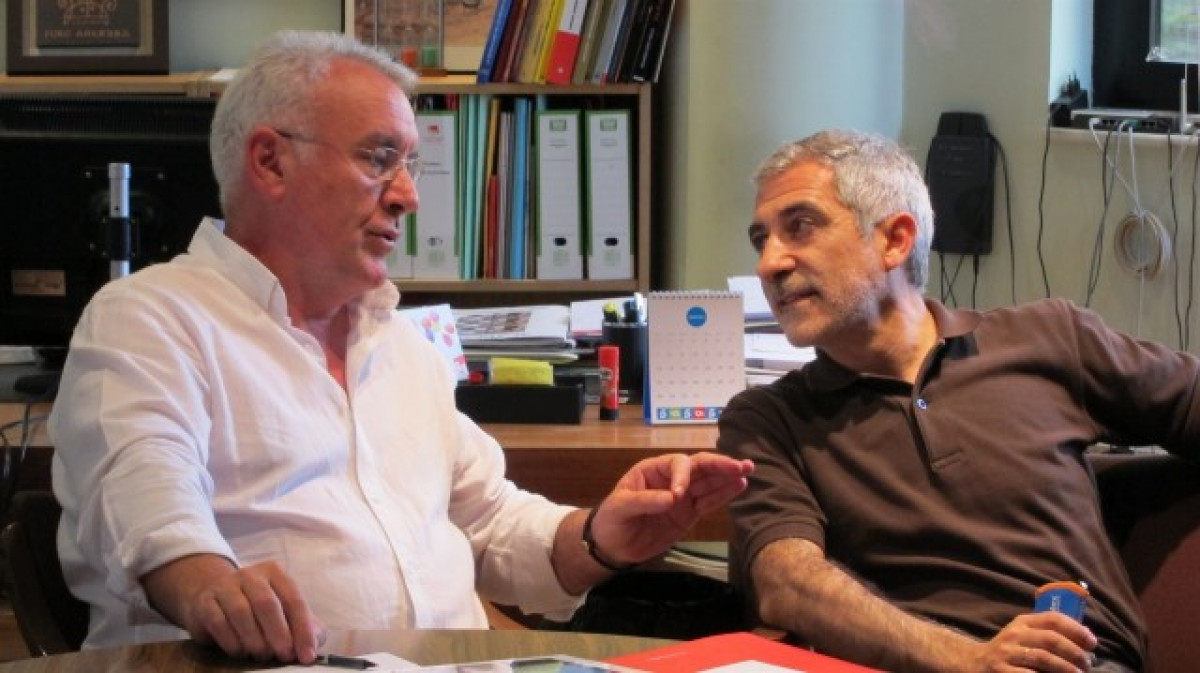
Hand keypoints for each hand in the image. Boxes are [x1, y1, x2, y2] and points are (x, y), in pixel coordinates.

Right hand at [144, 556, 324, 662]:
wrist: (210, 593)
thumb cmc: (254, 605)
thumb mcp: (281, 609)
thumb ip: (302, 623)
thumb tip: (314, 643)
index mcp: (275, 574)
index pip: (294, 600)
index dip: (303, 630)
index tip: (307, 655)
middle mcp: (250, 575)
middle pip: (267, 604)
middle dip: (279, 634)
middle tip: (284, 656)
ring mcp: (225, 586)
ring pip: (241, 612)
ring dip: (254, 639)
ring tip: (262, 655)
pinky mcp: (205, 601)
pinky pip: (219, 622)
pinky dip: (232, 641)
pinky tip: (240, 652)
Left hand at [590, 452, 753, 565]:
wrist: (613, 546)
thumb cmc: (612, 520)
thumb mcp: (620, 508)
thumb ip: (645, 501)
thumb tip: (672, 499)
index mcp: (653, 470)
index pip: (677, 464)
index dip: (682, 476)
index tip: (678, 496)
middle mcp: (671, 479)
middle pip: (700, 468)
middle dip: (720, 465)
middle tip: (741, 466)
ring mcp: (683, 497)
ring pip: (709, 483)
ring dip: (728, 477)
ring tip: (748, 470)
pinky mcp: (689, 514)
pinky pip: (709, 502)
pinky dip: (724, 495)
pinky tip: (739, 486)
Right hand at [968, 611, 1095, 671]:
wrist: (975, 663)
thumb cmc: (1010, 651)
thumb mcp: (1023, 635)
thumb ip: (1047, 633)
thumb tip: (1086, 638)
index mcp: (1022, 622)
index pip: (1053, 619)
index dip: (1076, 629)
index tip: (1093, 643)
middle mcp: (1014, 634)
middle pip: (1051, 639)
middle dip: (1075, 652)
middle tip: (1088, 664)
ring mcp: (1007, 654)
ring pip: (1043, 658)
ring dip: (1066, 668)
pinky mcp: (1002, 671)